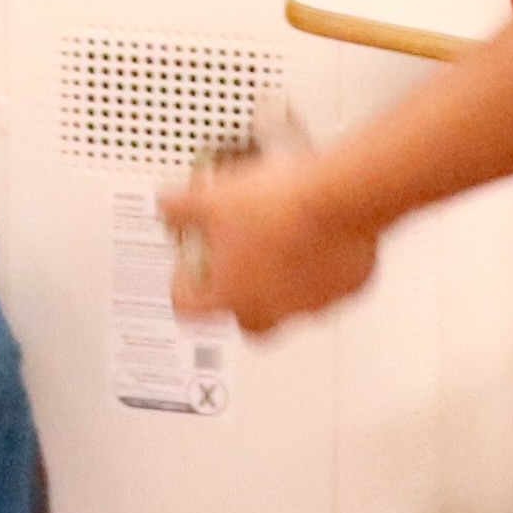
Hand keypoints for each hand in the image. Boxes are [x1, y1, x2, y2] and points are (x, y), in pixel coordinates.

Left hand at [162, 146, 384, 334]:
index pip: (188, 309)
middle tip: (235, 258)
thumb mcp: (211, 197)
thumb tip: (166, 206)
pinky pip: (328, 283)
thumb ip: (180, 208)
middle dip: (236, 290)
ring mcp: (312, 304)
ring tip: (278, 236)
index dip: (181, 285)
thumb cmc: (279, 206)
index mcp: (232, 297)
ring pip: (290, 301)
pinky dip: (321, 264)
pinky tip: (317, 234)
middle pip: (243, 315)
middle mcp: (272, 311)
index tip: (186, 267)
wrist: (338, 196)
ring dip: (281, 277)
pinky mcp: (347, 288)